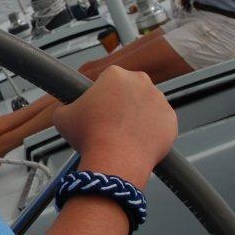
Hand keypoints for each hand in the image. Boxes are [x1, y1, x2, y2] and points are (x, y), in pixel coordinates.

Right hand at [53, 67, 176, 187]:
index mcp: (115, 74)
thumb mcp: (63, 117)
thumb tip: (66, 110)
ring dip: (138, 116)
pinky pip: (160, 123)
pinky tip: (138, 142)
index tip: (98, 110)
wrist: (115, 161)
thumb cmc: (90, 136)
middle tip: (111, 122)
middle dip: (123, 102)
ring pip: (147, 106)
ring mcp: (159, 100)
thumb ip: (65, 107)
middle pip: (130, 89)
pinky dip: (152, 131)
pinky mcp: (171, 119)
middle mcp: (141, 81)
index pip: (108, 79)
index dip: (101, 96)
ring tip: (124, 135)